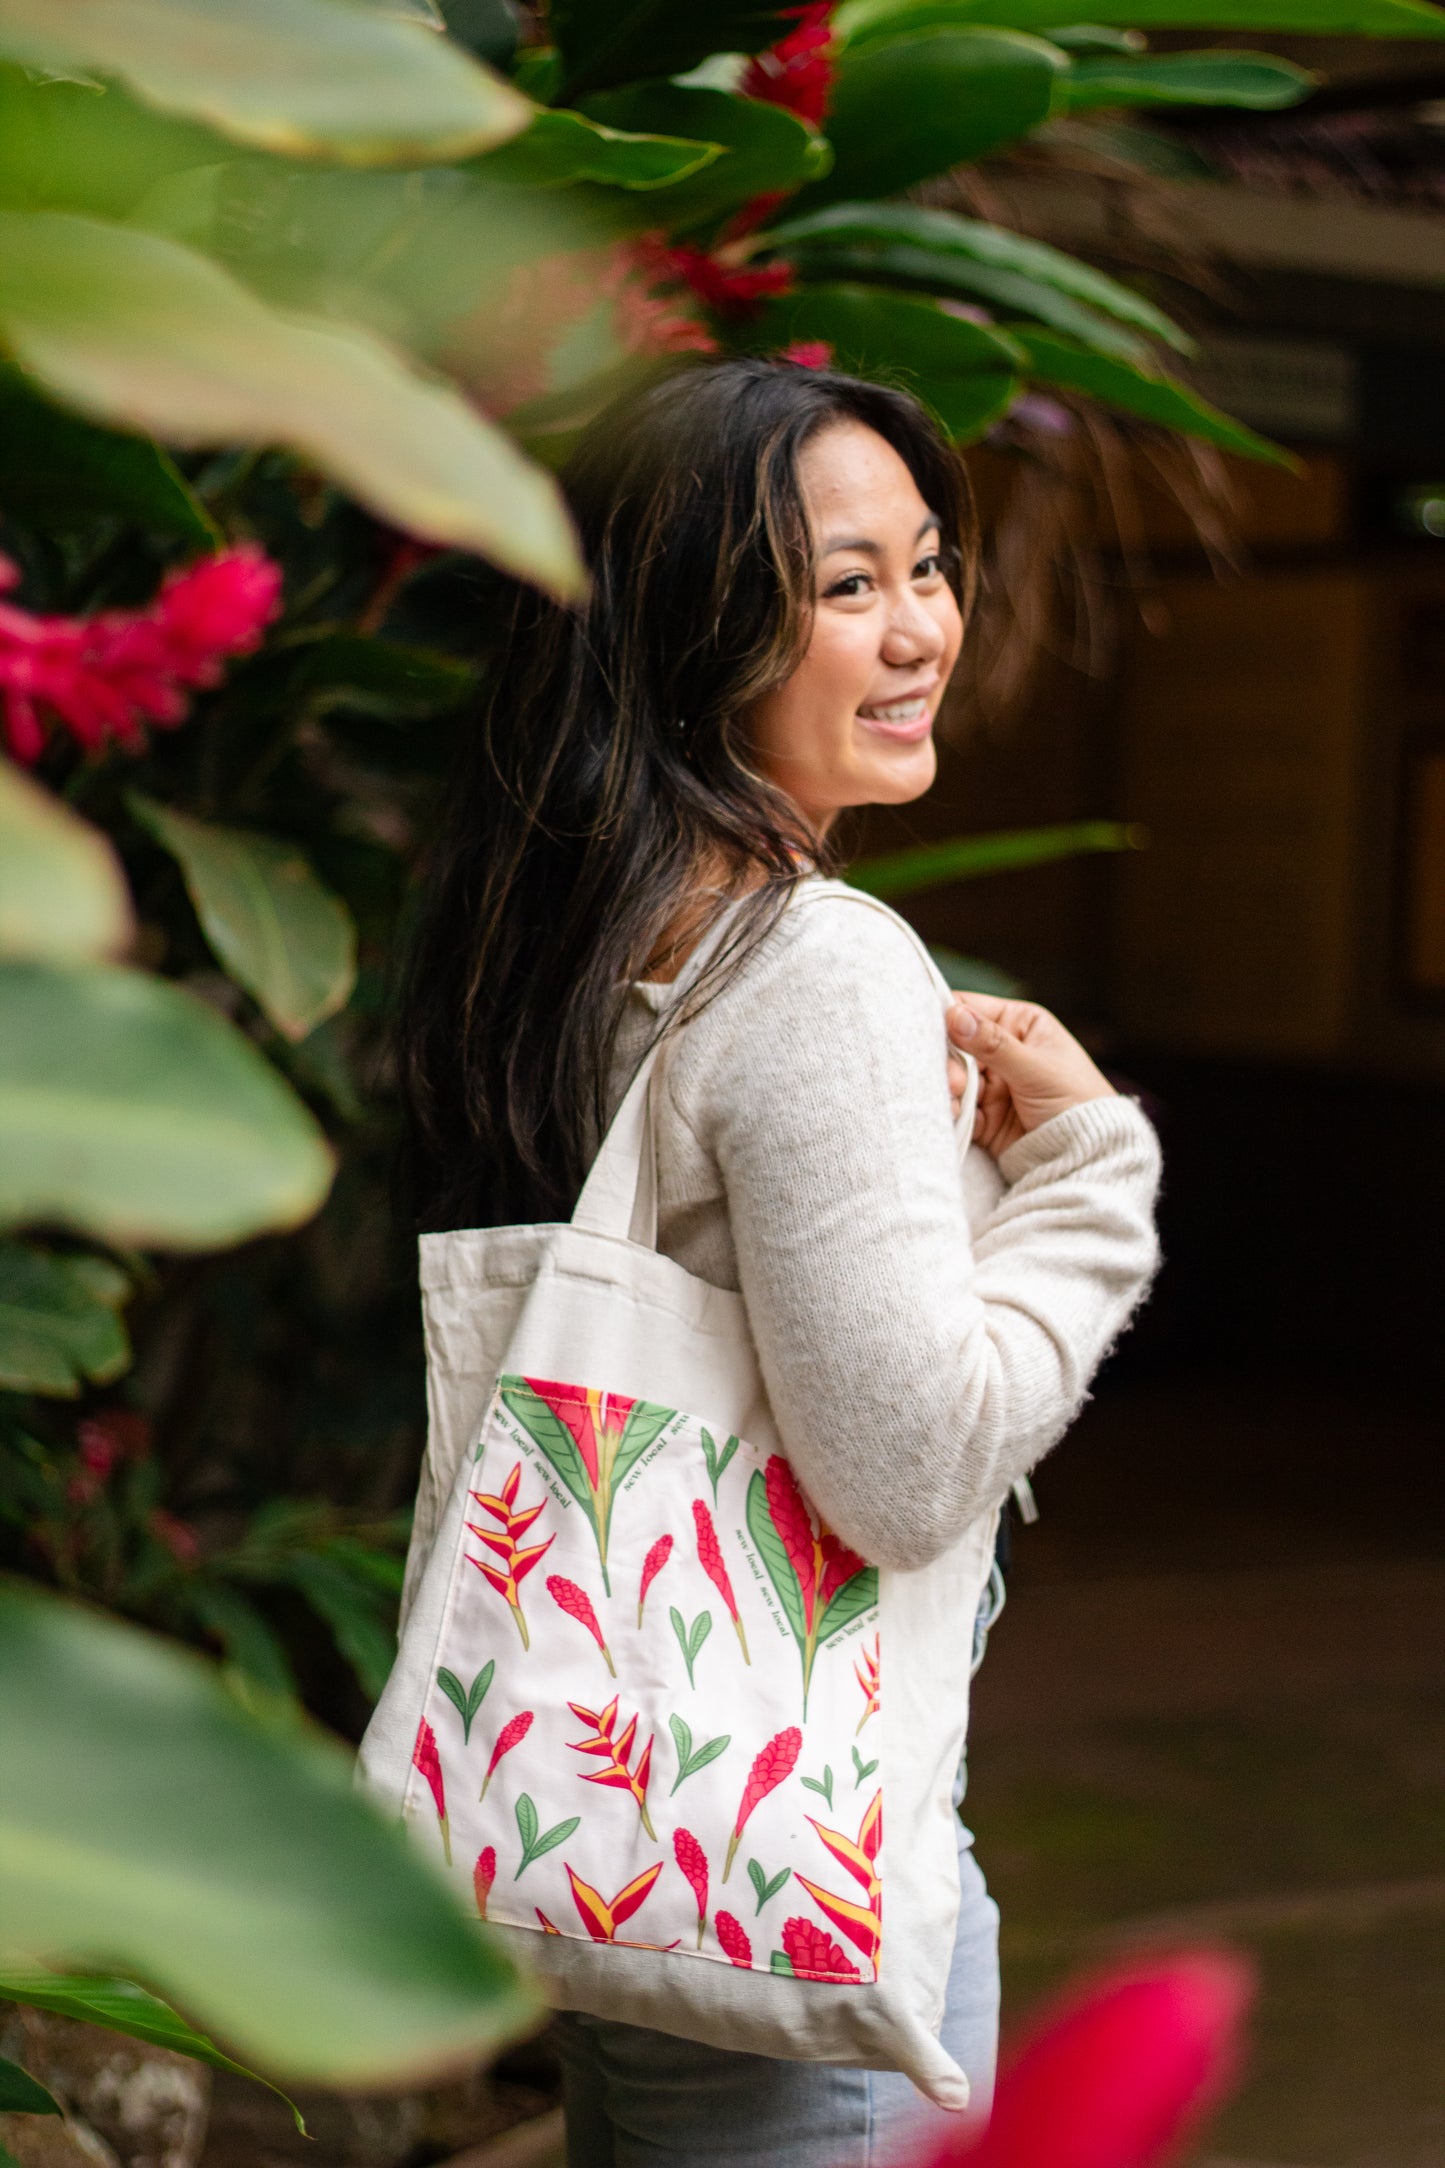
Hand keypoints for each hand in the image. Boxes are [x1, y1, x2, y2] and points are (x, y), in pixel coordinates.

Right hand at [945, 992, 1116, 1158]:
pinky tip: (955, 1115)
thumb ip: (993, 1044)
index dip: (947, 1018)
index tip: (931, 1033)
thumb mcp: (1035, 1068)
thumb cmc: (1076, 1100)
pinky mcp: (984, 1114)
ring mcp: (991, 1083)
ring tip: (955, 1099)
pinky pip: (957, 1107)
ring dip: (949, 1088)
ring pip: (953, 1077)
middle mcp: (1002, 1049)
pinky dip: (952, 1111)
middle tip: (954, 1082)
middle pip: (955, 1046)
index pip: (972, 1010)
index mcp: (1019, 1023)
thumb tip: (954, 1014)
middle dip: (949, 1062)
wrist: (1089, 1154)